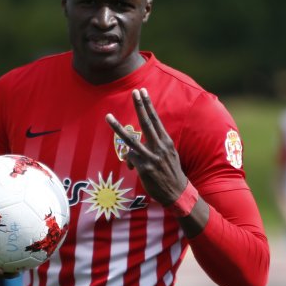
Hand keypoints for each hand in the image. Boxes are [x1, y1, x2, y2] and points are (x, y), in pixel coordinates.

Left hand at [105, 88, 187, 206]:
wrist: (177, 192)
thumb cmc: (170, 173)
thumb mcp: (169, 155)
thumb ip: (156, 146)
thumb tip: (140, 144)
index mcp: (166, 142)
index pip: (156, 119)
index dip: (148, 105)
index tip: (143, 92)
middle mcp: (160, 147)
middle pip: (147, 123)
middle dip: (139, 106)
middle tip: (134, 92)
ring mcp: (151, 157)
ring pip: (130, 139)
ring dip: (117, 127)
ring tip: (108, 116)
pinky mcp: (144, 168)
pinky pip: (129, 158)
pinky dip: (129, 161)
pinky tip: (133, 168)